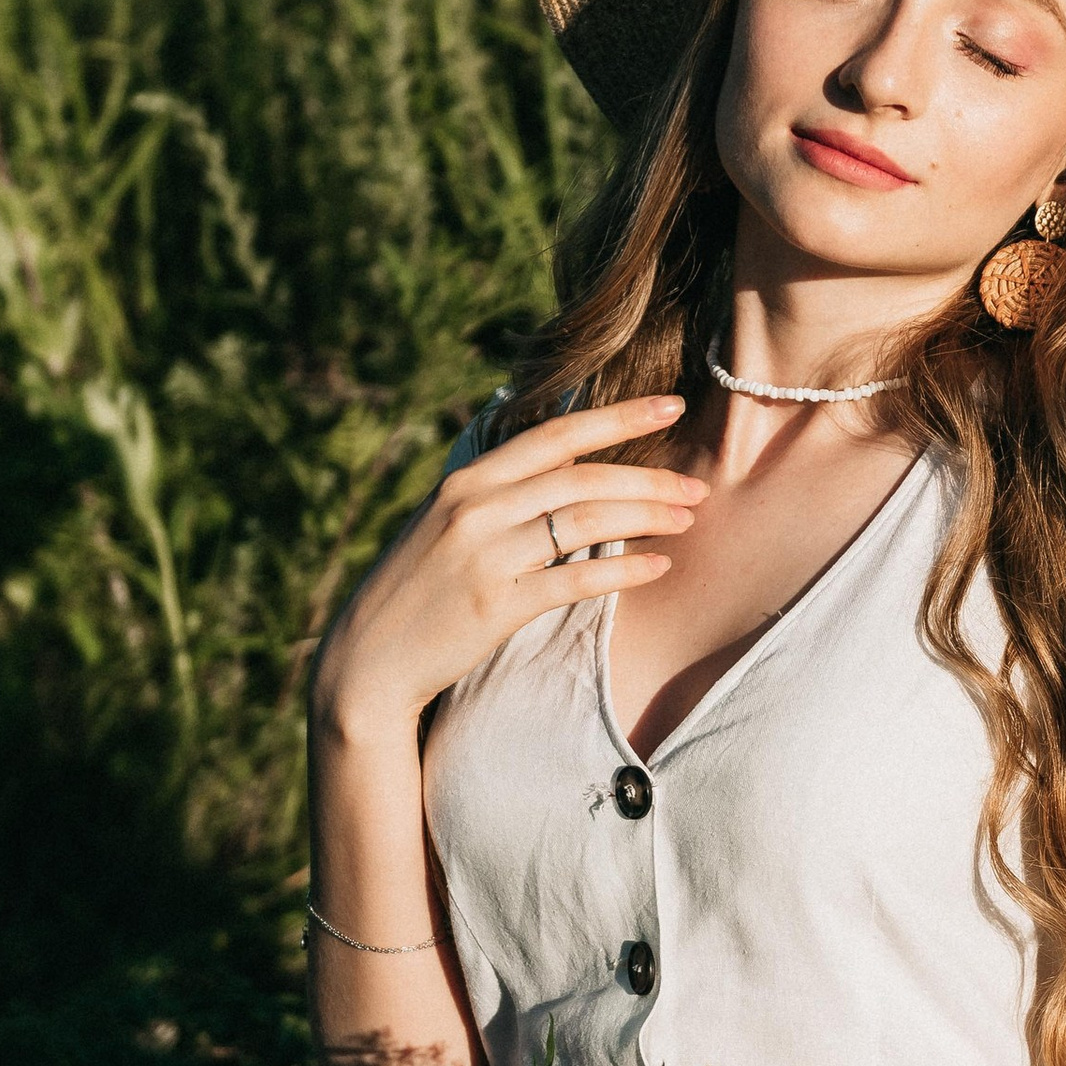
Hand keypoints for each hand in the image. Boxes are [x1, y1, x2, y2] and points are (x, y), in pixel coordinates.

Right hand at [311, 397, 706, 746]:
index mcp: (466, 480)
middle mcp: (475, 507)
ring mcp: (485, 555)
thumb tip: (566, 462)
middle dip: (648, 478)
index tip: (671, 406)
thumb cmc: (416, 589)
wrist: (368, 659)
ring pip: (584, 521)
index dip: (618, 417)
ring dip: (645, 517)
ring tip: (686, 520)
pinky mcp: (497, 605)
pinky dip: (623, 570)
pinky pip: (575, 579)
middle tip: (697, 486)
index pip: (556, 435)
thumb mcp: (446, 524)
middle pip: (581, 477)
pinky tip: (657, 568)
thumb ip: (499, 491)